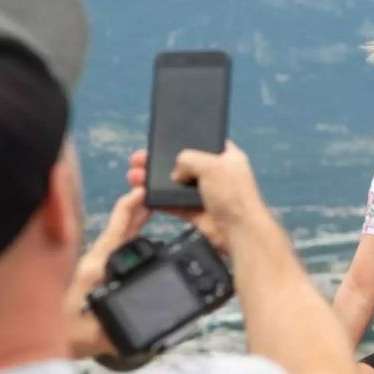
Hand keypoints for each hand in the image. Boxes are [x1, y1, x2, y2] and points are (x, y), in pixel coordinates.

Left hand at [64, 187, 150, 357]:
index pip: (116, 231)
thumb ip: (117, 329)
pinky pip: (107, 253)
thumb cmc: (54, 338)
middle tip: (154, 196)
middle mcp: (90, 264)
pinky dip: (122, 242)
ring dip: (129, 226)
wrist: (23, 349)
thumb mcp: (91, 336)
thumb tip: (145, 325)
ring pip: (111, 241)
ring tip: (147, 215)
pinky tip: (130, 245)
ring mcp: (85, 271)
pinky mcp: (81, 281)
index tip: (144, 192)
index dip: (130, 209)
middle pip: (116, 230)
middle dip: (135, 212)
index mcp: (93, 269)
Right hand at [126, 142, 266, 252]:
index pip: (205, 142)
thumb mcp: (211, 165)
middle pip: (185, 164)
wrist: (240, 234)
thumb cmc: (232, 194)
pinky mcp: (197, 212)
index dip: (186, 140)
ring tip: (134, 176)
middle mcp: (217, 174)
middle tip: (139, 160)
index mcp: (227, 157)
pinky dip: (160, 200)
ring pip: (176, 185)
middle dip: (162, 162)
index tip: (163, 140)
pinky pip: (175, 204)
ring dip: (156, 181)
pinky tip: (143, 195)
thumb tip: (175, 174)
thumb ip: (189, 159)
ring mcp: (207, 194)